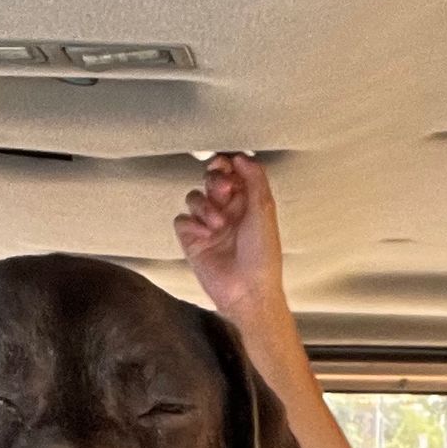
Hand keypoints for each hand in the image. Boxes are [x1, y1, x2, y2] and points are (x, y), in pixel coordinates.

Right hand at [175, 154, 285, 322]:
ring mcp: (208, 225)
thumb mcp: (264, 210)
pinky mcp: (192, 241)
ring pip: (193, 197)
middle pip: (210, 179)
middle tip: (223, 190)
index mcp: (247, 202)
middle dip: (214, 180)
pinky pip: (182, 220)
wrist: (248, 290)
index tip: (227, 165)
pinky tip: (206, 236)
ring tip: (218, 224)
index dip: (226, 164)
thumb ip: (255, 179)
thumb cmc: (262, 256)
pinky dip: (192, 224)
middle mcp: (227, 211)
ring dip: (205, 206)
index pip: (231, 172)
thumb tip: (241, 156)